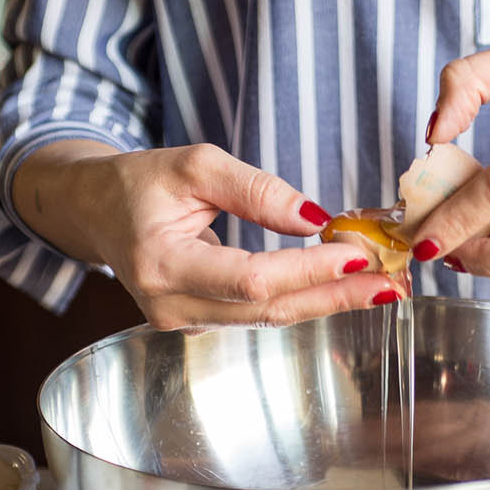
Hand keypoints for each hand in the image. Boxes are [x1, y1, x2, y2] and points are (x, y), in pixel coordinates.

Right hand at [12, 141, 402, 329]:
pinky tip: (342, 285)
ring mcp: (182, 324)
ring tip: (381, 284)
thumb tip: (315, 217)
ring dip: (327, 299)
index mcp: (161, 265)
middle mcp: (169, 307)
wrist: (98, 211)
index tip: (357, 252)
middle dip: (333, 293)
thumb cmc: (141, 182)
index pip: (250, 277)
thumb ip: (256, 189)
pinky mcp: (199, 324)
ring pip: (268, 318)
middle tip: (391, 282)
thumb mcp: (194, 164)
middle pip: (266, 309)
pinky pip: (259, 314)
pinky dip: (303, 298)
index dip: (306, 269)